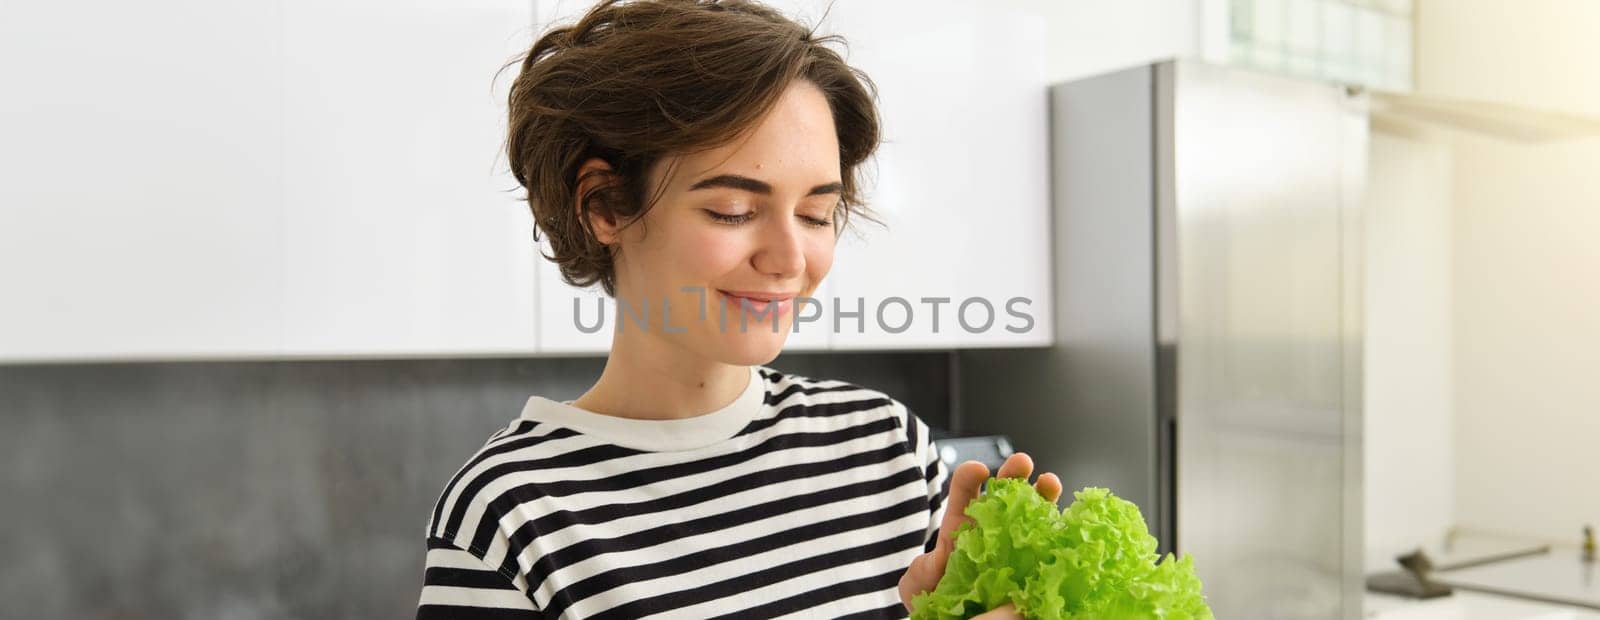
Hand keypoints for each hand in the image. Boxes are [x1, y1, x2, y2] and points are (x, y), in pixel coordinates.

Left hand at [898, 452, 1062, 616]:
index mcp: (962, 528)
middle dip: (1013, 474)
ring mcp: (1013, 549)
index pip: (965, 493)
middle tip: (1021, 462)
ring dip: (1042, 495)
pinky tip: (1063, 523)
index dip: (969, 477)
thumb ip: (921, 571)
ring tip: (1049, 481)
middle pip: (1004, 495)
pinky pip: (1048, 547)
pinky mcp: (1031, 569)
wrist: (955, 619)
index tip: (978, 470)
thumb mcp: (918, 584)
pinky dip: (1057, 533)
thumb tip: (940, 561)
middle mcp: (991, 533)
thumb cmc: (934, 600)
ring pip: (1032, 515)